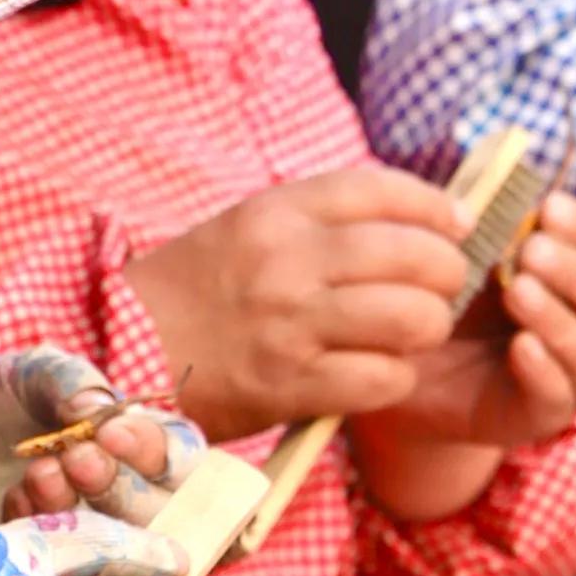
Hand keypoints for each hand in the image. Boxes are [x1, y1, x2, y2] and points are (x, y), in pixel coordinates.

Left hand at [0, 348, 206, 536]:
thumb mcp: (32, 373)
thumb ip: (71, 382)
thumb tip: (100, 413)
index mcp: (150, 450)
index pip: (187, 464)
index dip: (157, 453)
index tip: (111, 433)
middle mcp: (137, 505)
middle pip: (164, 519)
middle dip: (120, 487)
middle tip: (75, 458)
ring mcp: (100, 550)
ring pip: (123, 557)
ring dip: (86, 517)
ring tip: (40, 472)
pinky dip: (43, 534)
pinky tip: (13, 497)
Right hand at [125, 164, 471, 443]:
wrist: (120, 356)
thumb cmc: (188, 293)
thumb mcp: (242, 229)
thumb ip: (316, 220)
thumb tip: (407, 217)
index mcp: (275, 212)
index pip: (383, 190)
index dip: (435, 207)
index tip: (456, 224)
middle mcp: (287, 261)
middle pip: (415, 255)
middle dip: (446, 274)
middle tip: (441, 289)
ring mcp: (291, 325)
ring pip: (412, 317)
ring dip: (427, 329)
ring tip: (413, 335)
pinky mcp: (290, 385)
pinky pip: (383, 378)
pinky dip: (395, 378)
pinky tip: (380, 374)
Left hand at [346, 192, 575, 520]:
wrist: (399, 371)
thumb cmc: (444, 302)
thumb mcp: (465, 256)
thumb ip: (489, 222)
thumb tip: (503, 172)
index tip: (550, 206)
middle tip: (532, 250)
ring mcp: (571, 378)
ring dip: (561, 317)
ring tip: (517, 290)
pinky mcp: (541, 417)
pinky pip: (560, 397)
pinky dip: (545, 369)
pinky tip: (519, 346)